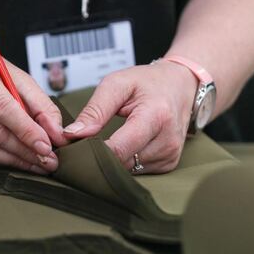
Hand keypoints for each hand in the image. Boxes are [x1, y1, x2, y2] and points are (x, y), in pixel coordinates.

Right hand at [0, 50, 66, 173]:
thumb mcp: (14, 76)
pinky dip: (0, 160)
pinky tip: (17, 160)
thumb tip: (57, 133)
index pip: (1, 106)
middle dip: (25, 149)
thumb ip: (40, 103)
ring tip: (38, 164)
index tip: (47, 146)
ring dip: (16, 159)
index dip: (26, 129)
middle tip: (49, 161)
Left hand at [62, 62, 197, 172]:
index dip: (93, 151)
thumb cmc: (148, 82)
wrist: (181, 85)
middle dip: (100, 156)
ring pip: (128, 170)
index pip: (119, 149)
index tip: (76, 146)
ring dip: (112, 160)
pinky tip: (123, 146)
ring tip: (107, 140)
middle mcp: (167, 140)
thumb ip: (95, 110)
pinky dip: (126, 160)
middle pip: (122, 162)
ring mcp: (170, 155)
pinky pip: (138, 170)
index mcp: (156, 116)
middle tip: (86, 143)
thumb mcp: (117, 84)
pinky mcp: (169, 164)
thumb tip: (72, 135)